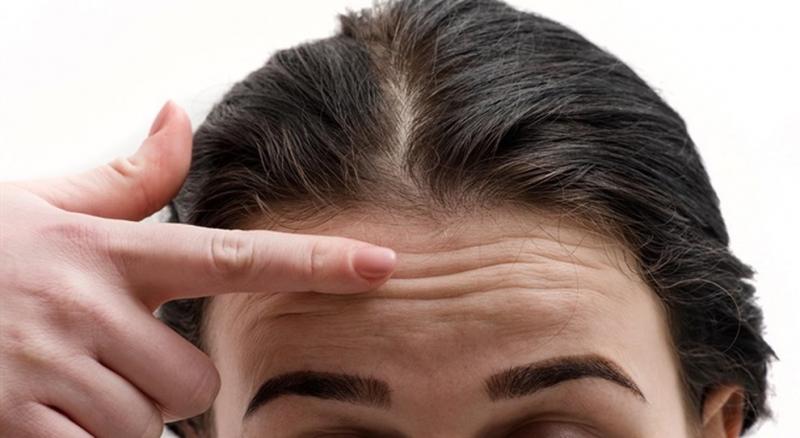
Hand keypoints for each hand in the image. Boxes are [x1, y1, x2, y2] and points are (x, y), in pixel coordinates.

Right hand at [0, 101, 396, 437]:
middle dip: (169, 387)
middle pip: (193, 383)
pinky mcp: (18, 422)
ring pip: (146, 427)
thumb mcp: (46, 201)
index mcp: (108, 252)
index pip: (232, 257)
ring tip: (71, 384)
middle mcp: (89, 310)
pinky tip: (53, 414)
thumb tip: (177, 118)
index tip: (381, 266)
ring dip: (121, 419)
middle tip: (116, 362)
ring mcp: (52, 369)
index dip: (314, 263)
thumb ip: (125, 176)